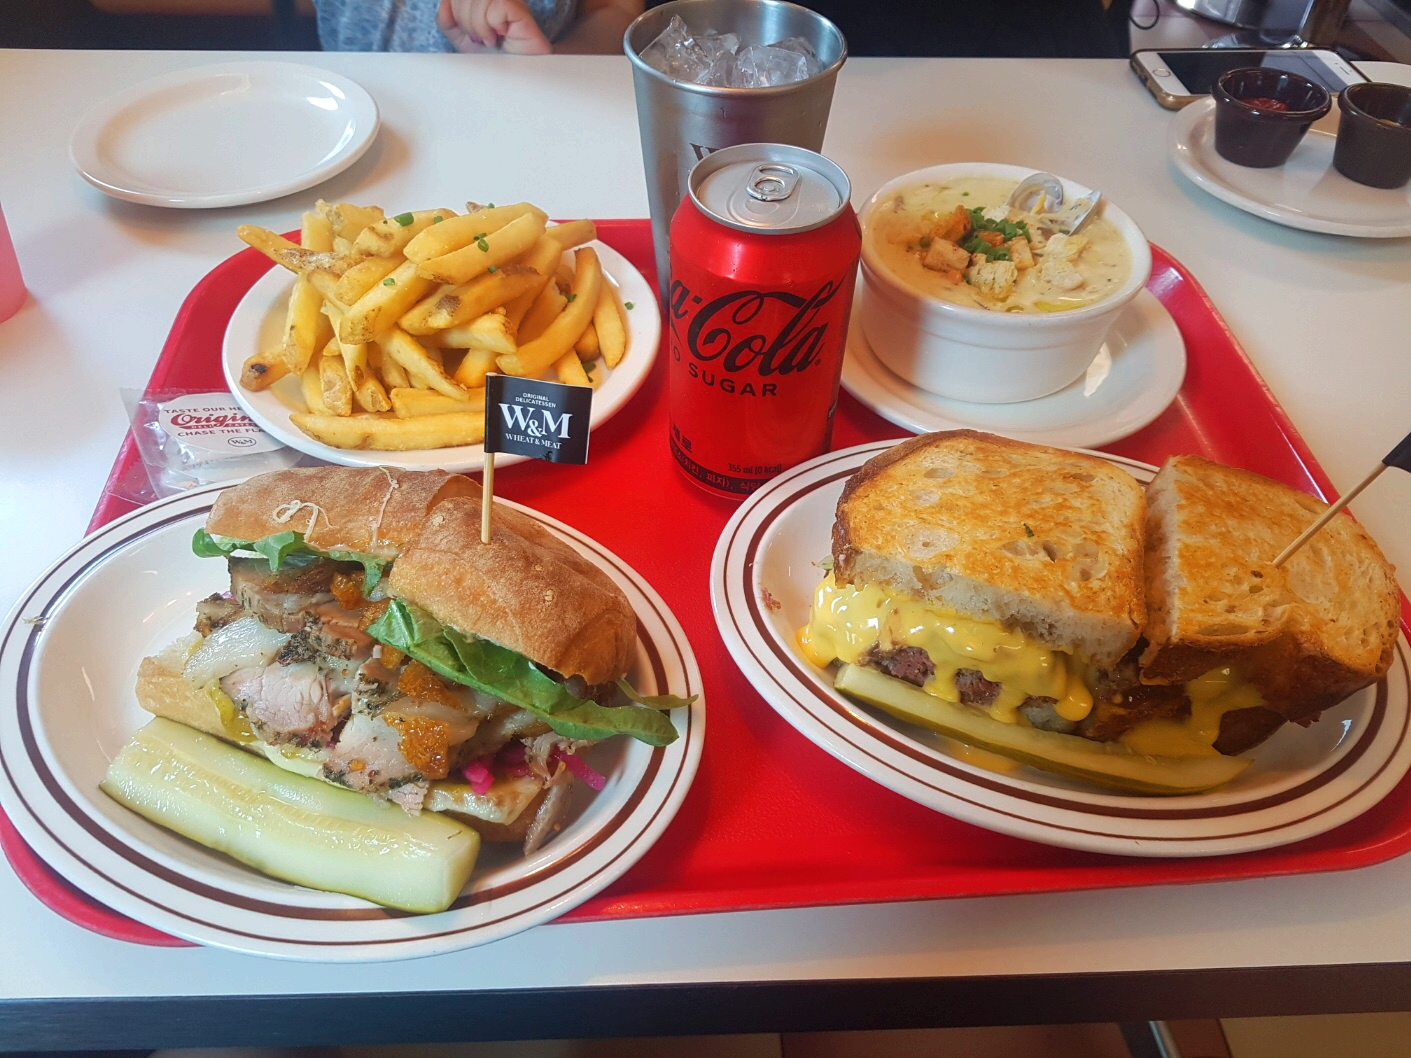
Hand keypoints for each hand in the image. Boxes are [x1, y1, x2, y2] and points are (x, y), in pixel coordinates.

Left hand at [438, 0, 552, 53]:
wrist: (513, 82)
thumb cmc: (494, 60)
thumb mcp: (461, 41)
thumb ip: (447, 21)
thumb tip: (445, 2)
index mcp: (482, 0)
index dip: (455, 11)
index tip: (469, 32)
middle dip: (464, 19)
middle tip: (479, 38)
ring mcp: (510, 1)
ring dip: (478, 25)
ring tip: (489, 39)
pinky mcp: (520, 9)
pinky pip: (497, 5)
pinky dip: (493, 24)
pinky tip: (502, 35)